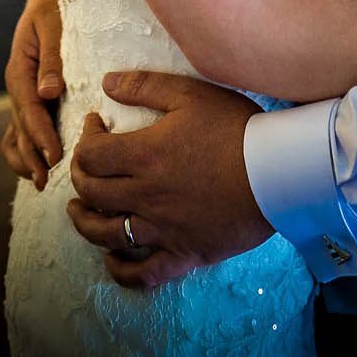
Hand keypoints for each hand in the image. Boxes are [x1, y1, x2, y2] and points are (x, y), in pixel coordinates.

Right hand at [2, 0, 64, 189]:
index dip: (41, 136)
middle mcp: (18, 86)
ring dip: (27, 159)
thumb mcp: (52, 22)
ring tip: (44, 181)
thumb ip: (51, 58)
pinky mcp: (32, 97)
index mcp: (19, 69)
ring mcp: (22, 94)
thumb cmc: (55, 3)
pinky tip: (43, 164)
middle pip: (21, 130)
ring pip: (16, 136)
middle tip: (51, 182)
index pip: (29, 111)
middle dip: (34, 157)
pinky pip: (22, 129)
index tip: (57, 157)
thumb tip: (47, 93)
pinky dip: (28, 149)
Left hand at [67, 71, 271, 289]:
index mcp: (145, 155)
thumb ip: (145, 86)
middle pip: (93, 192)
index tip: (95, 126)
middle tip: (86, 163)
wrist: (276, 172)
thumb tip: (107, 83)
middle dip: (80, 175)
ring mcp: (162, 229)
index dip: (84, 139)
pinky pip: (143, 273)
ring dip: (85, 221)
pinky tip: (113, 260)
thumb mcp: (190, 93)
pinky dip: (121, 270)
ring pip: (107, 234)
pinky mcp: (183, 252)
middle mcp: (145, 195)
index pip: (91, 155)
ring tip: (80, 209)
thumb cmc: (235, 128)